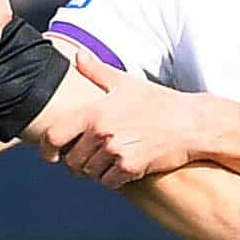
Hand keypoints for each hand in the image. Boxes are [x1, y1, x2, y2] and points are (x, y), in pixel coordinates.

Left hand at [41, 44, 198, 186]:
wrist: (191, 123)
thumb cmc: (158, 103)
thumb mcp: (125, 83)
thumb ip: (97, 71)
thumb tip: (78, 56)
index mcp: (95, 112)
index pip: (55, 136)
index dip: (47, 149)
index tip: (51, 155)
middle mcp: (101, 132)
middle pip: (72, 160)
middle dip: (77, 162)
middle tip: (89, 159)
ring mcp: (115, 151)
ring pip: (89, 173)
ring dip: (95, 171)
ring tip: (107, 162)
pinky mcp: (130, 167)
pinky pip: (108, 182)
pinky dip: (112, 180)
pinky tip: (121, 169)